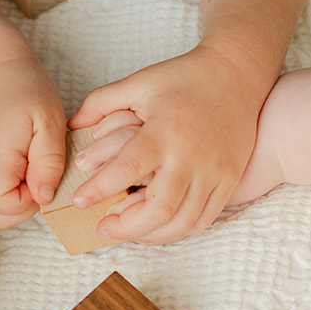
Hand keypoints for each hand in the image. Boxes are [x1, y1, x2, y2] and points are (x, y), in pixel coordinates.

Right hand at [0, 55, 67, 228]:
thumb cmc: (24, 89)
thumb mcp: (49, 121)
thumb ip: (48, 163)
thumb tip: (44, 198)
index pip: (1, 206)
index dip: (28, 201)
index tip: (43, 175)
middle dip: (26, 205)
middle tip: (41, 171)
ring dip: (22, 195)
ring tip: (35, 162)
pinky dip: (16, 185)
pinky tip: (27, 159)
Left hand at [68, 43, 271, 243]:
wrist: (238, 74)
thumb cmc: (185, 77)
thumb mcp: (140, 82)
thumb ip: (101, 102)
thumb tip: (72, 125)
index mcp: (165, 131)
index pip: (127, 169)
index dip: (99, 189)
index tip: (79, 200)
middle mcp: (191, 156)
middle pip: (158, 208)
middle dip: (125, 226)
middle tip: (102, 227)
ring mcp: (214, 171)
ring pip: (183, 222)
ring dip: (150, 235)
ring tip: (127, 231)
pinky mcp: (229, 180)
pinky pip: (205, 219)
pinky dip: (179, 231)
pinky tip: (158, 228)